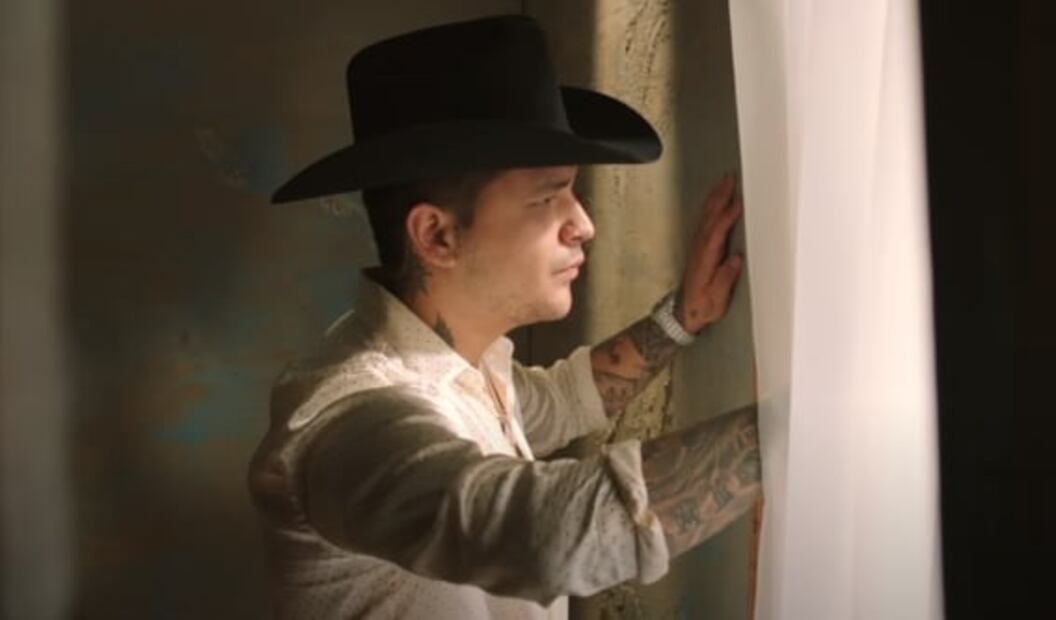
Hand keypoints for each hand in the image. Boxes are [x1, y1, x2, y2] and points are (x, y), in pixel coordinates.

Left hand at [676, 172, 743, 332]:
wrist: (685, 313)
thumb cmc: (703, 307)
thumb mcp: (716, 299)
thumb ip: (725, 279)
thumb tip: (736, 260)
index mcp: (705, 259)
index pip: (716, 233)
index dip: (726, 217)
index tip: (738, 203)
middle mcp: (700, 249)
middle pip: (710, 217)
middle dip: (720, 196)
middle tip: (730, 178)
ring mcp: (698, 246)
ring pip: (706, 216)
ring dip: (715, 197)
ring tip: (724, 181)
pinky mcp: (700, 247)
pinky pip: (705, 220)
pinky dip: (711, 206)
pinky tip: (716, 199)